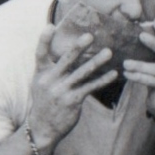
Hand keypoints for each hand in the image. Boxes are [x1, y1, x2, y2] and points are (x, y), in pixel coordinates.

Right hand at [25, 22, 119, 146]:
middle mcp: (50, 81)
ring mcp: (61, 91)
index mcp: (41, 74)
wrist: (42, 128)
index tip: (50, 26)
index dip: (44, 40)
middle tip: (89, 35)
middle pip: (65, 60)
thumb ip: (52, 69)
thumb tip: (69, 52)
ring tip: (108, 52)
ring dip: (96, 61)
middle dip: (78, 47)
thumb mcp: (41, 84)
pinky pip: (90, 87)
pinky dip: (103, 79)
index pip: (40, 53)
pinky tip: (114, 73)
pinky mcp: (73, 100)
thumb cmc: (45, 102)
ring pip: (82, 73)